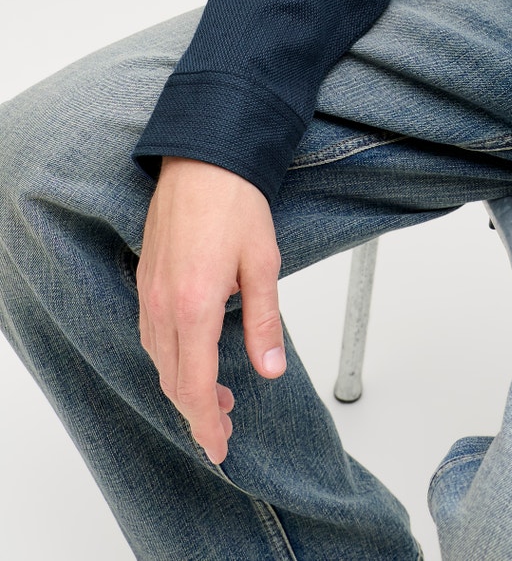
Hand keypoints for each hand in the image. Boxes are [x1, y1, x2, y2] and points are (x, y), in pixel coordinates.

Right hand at [136, 155, 285, 463]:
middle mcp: (163, 305)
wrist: (203, 158)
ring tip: (218, 395)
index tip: (220, 447)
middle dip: (197, 411)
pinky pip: (152, 334)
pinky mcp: (146, 280)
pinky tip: (193, 355)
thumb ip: (265, 321)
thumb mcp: (264, 263)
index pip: (194, 386)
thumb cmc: (235, 202)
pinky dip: (171, 358)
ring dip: (184, 385)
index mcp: (194, 306)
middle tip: (224, 427)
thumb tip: (270, 369)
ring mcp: (150, 293)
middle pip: (172, 381)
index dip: (206, 424)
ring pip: (159, 360)